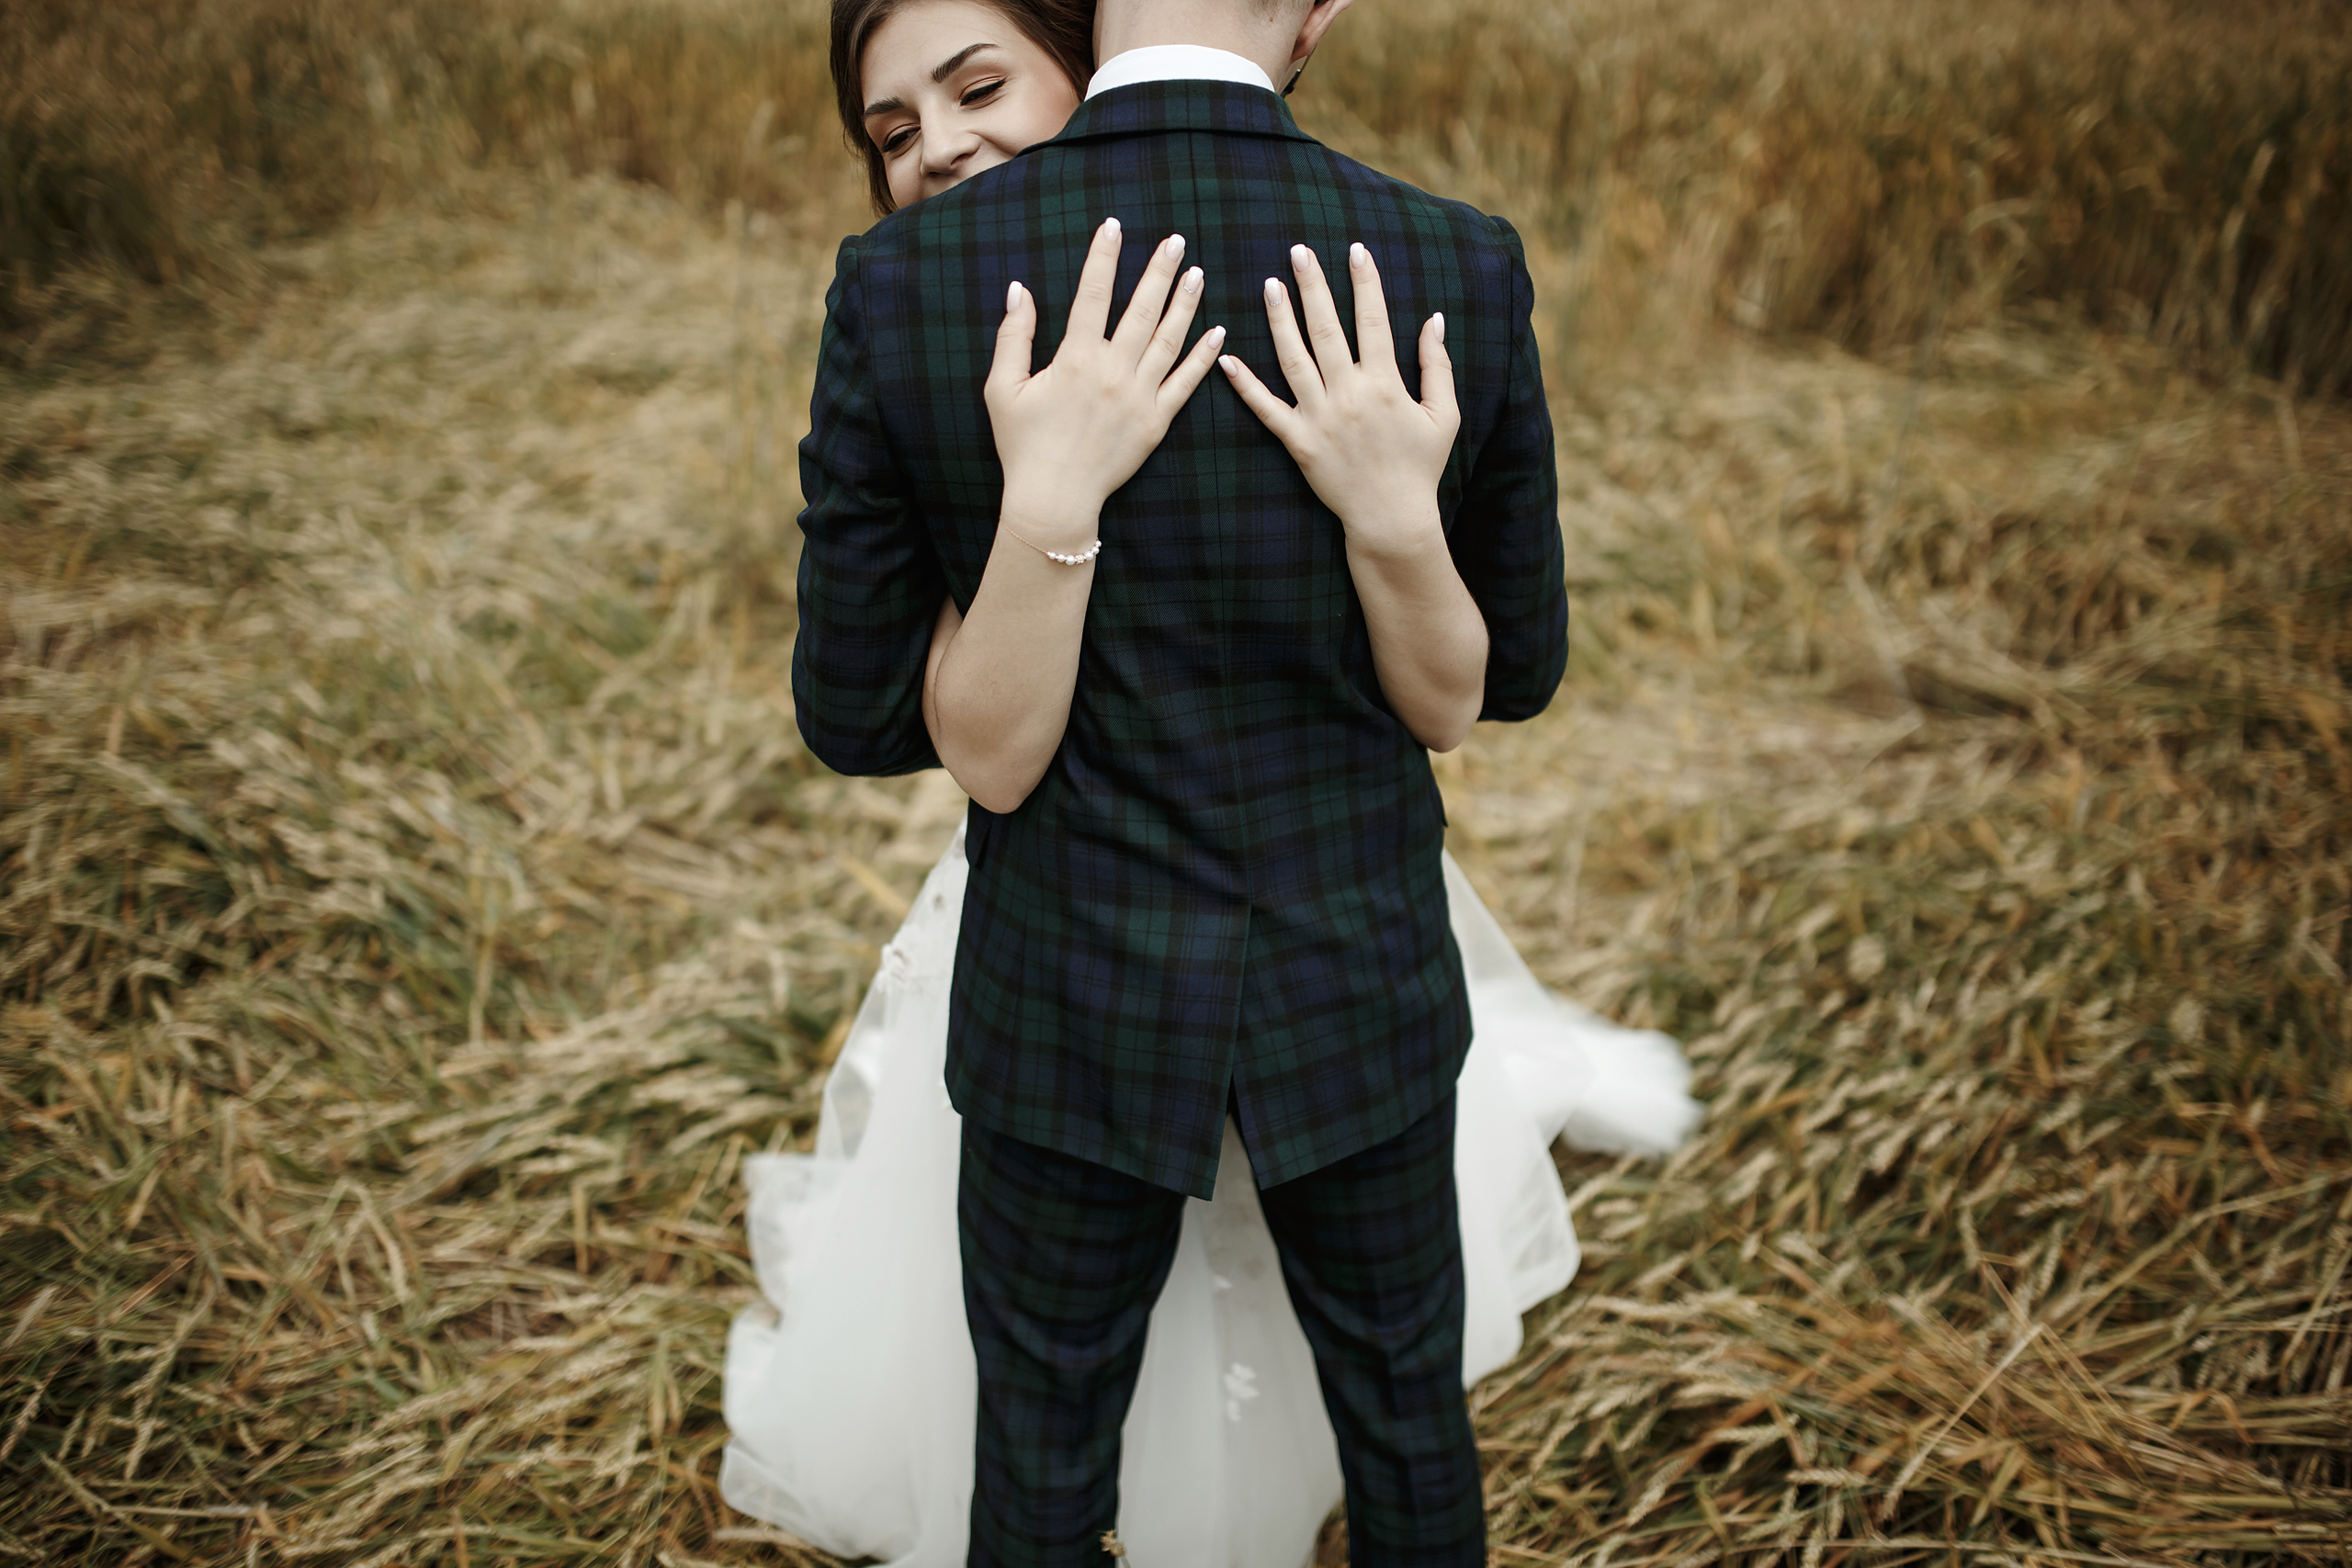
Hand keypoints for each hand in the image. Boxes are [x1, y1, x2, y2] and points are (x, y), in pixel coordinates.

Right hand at [986, 218, 1225, 548]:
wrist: (1053, 500)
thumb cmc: (1023, 445)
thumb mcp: (1003, 389)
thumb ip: (1013, 336)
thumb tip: (1019, 289)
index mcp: (1075, 359)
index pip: (1092, 294)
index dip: (1104, 256)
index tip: (1114, 226)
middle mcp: (1112, 372)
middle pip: (1141, 309)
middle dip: (1160, 270)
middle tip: (1176, 241)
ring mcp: (1139, 397)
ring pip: (1169, 340)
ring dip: (1186, 303)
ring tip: (1198, 273)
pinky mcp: (1156, 423)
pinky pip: (1185, 384)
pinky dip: (1203, 357)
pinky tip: (1217, 332)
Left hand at [1219, 242, 1459, 556]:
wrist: (1391, 518)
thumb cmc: (1420, 467)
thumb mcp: (1443, 415)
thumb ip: (1437, 366)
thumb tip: (1434, 320)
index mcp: (1385, 383)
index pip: (1373, 320)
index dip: (1364, 282)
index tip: (1354, 250)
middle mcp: (1349, 394)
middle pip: (1326, 329)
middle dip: (1312, 286)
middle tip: (1297, 251)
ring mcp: (1320, 417)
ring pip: (1293, 359)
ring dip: (1279, 319)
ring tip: (1269, 285)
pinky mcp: (1299, 442)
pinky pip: (1267, 410)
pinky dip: (1245, 386)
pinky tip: (1227, 359)